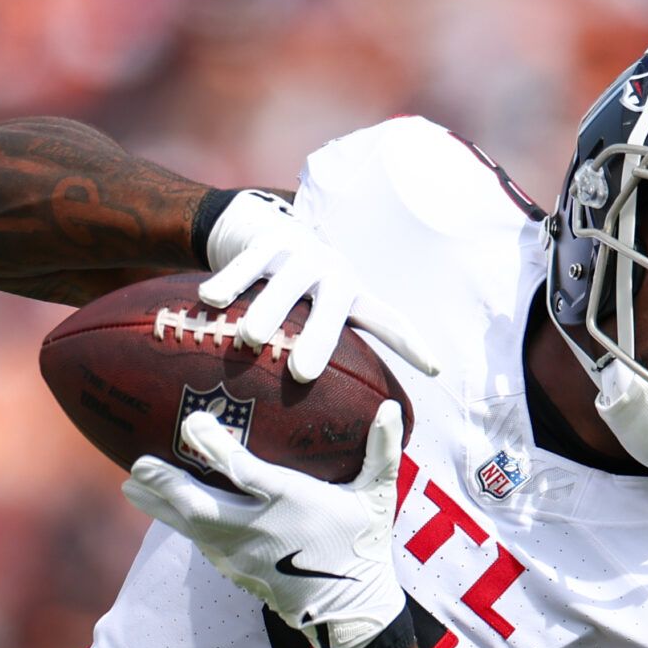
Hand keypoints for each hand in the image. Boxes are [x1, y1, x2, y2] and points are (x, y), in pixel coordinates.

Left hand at [122, 400, 406, 647]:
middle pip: (200, 505)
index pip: (244, 472)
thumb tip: (394, 408)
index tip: (192, 422)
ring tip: (131, 485)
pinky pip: (200, 543)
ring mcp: (243, 554)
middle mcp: (259, 529)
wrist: (349, 610)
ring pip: (191, 527)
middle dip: (165, 485)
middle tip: (137, 464)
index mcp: (290, 503)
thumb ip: (383, 451)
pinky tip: (160, 509)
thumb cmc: (364, 544)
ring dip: (159, 506)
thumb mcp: (379, 496)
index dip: (216, 447)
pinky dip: (178, 524)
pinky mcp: (236, 570)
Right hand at [200, 190, 437, 383]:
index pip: (388, 320)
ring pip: (287, 282)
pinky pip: (248, 263)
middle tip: (302, 374)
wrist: (263, 231)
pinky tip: (213, 302)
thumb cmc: (297, 293)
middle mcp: (332, 272)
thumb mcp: (320, 312)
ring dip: (269, 310)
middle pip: (333, 305)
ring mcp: (299, 254)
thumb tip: (338, 415)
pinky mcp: (266, 242)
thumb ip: (330, 352)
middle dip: (320, 337)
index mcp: (353, 296)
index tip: (434, 370)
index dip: (411, 345)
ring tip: (251, 339)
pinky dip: (231, 282)